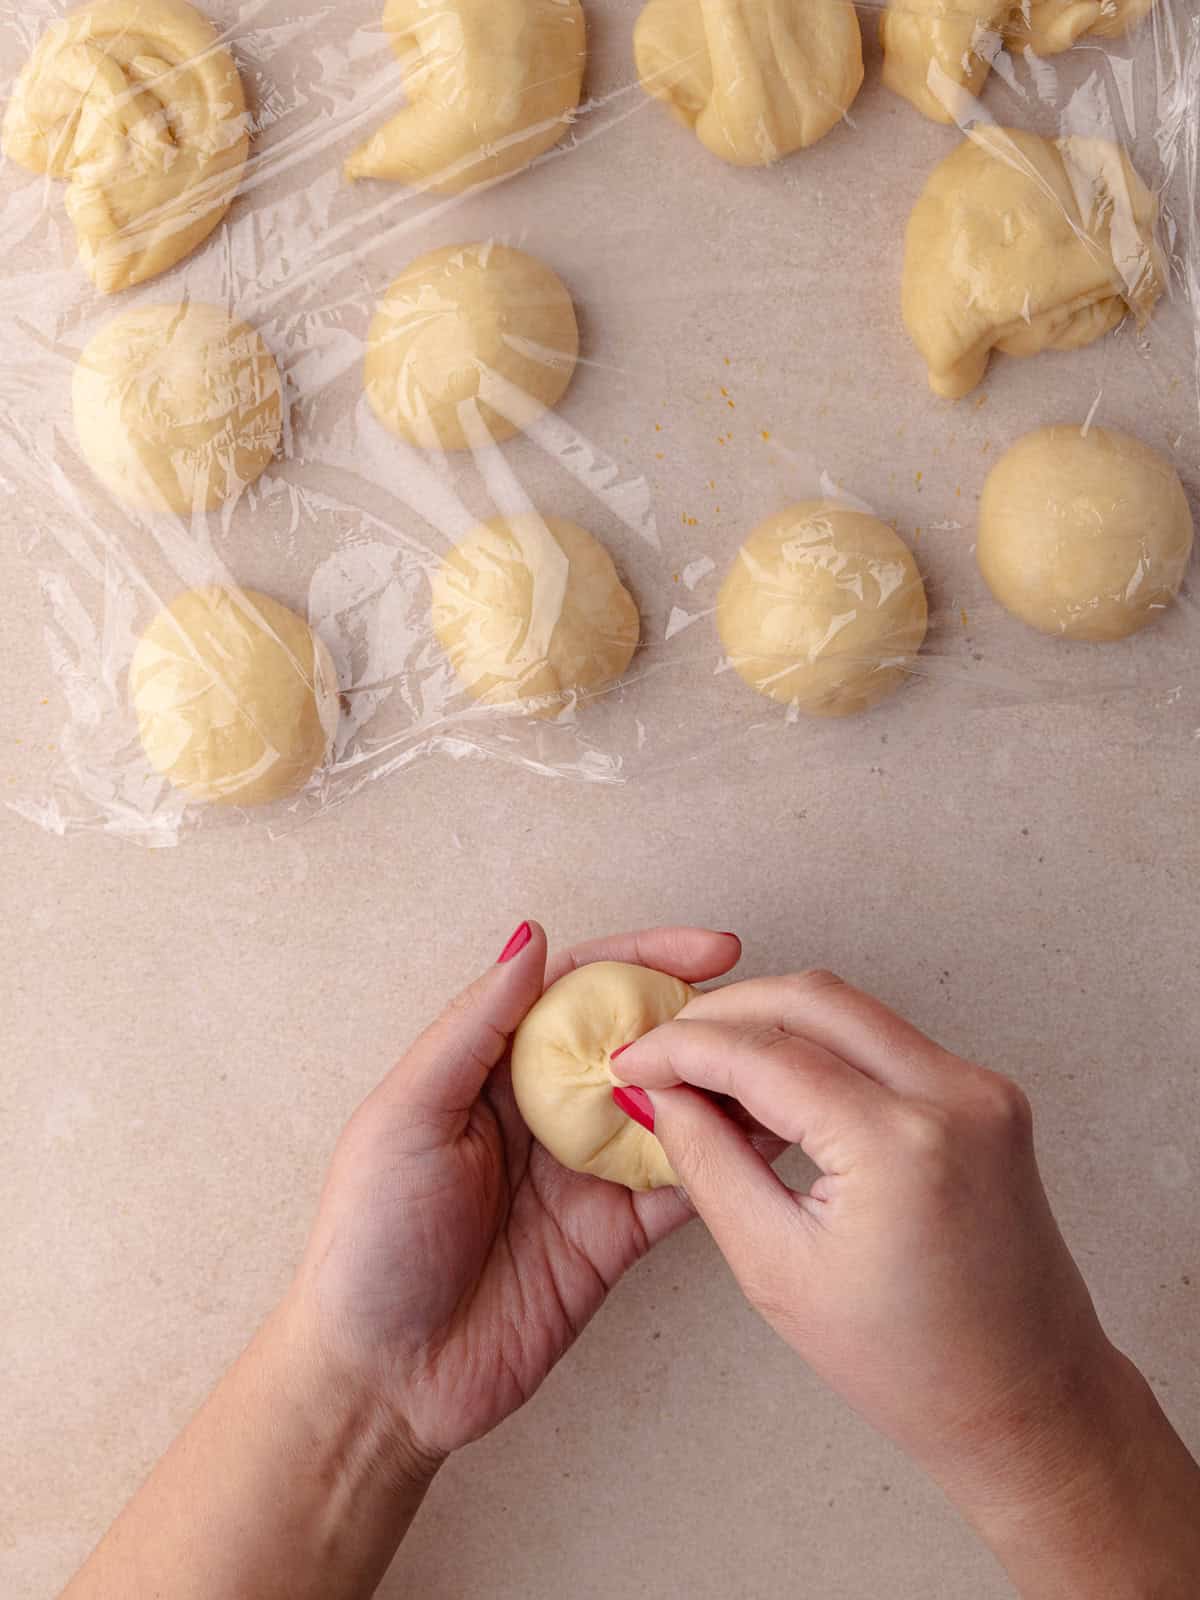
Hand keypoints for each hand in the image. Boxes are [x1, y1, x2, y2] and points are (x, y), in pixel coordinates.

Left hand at [288, 922, 741, 1466]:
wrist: (384, 1377)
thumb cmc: (370, 1238)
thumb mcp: (407, 1116)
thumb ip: (474, 1029)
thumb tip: (531, 938)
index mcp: (494, 1068)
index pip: (580, 991)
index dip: (645, 959)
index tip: (711, 948)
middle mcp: (548, 1109)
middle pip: (638, 1043)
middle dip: (700, 1018)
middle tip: (761, 1009)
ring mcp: (588, 1172)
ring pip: (672, 1111)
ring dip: (722, 1087)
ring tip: (779, 1067)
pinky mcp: (616, 1236)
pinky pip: (682, 1187)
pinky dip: (725, 1162)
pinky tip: (767, 1138)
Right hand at [612, 971, 1199, 1594]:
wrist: (1027, 1399)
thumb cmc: (907, 1364)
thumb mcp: (776, 1269)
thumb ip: (708, 1162)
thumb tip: (659, 1091)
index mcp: (901, 1145)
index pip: (765, 1054)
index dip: (683, 1046)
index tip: (632, 1059)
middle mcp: (954, 1094)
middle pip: (810, 999)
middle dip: (724, 1012)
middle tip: (664, 1047)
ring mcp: (981, 1087)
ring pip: (850, 1007)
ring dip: (771, 1021)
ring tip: (708, 1065)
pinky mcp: (987, 1094)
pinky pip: (885, 1038)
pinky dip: (820, 1043)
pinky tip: (774, 1080)